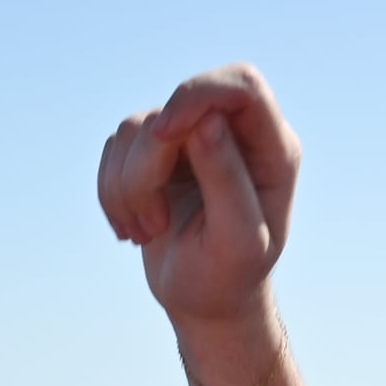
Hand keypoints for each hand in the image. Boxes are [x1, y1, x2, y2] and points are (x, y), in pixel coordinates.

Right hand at [97, 66, 300, 341]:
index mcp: (273, 149)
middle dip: (150, 164)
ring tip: (148, 232)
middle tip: (155, 223)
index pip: (241, 84)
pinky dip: (112, 192)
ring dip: (128, 189)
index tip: (164, 134)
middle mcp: (234, 133)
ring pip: (137, 128)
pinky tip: (134, 227)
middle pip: (177, 107)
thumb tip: (208, 122)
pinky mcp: (155, 151)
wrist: (205, 301)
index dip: (197, 95)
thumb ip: (227, 179)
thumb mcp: (237, 241)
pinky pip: (114, 146)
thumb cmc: (228, 277)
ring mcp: (191, 138)